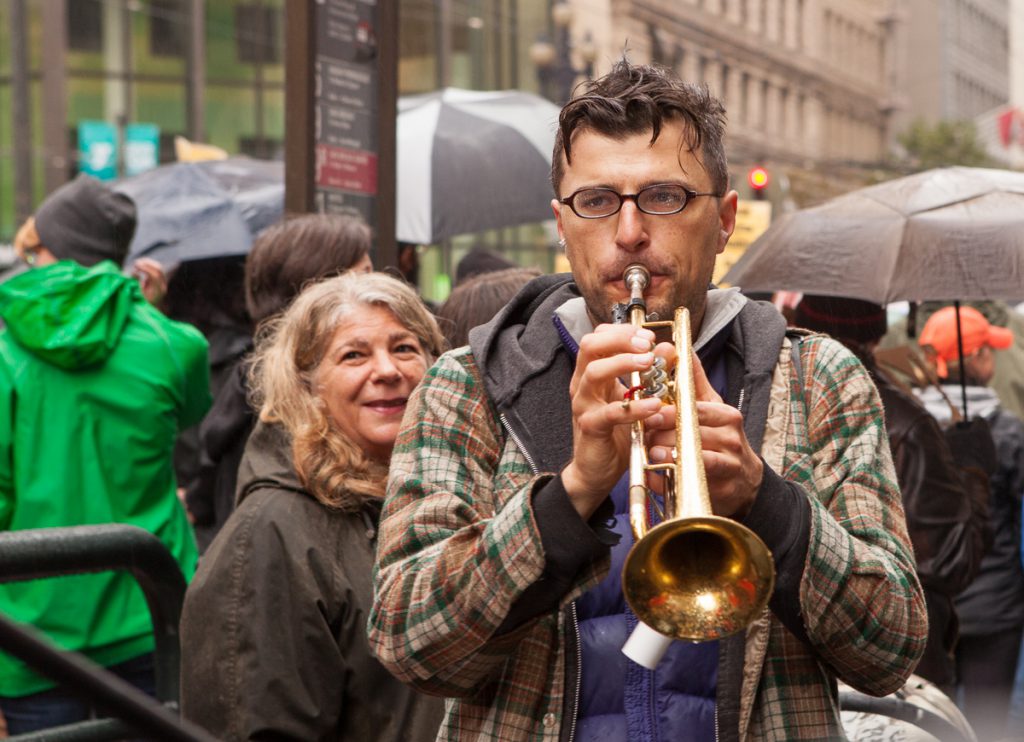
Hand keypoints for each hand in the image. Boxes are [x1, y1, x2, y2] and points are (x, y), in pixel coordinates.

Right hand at [130, 258, 167, 306]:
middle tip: (135, 263)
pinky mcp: (160, 280)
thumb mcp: (134, 294)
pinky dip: (148, 265)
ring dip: (147, 263)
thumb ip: (134, 283)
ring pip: (158, 267)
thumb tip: (134, 272)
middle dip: (147, 264)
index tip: (135, 267)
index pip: (154, 276)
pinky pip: (156, 269)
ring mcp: (163, 283)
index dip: (145, 269)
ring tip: (136, 264)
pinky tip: (139, 265)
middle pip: (158, 270)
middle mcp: (162, 287)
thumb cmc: (137, 302)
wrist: (145, 310)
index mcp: (157, 291)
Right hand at [561, 324, 671, 518]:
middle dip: (620, 339)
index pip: (598, 337)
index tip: (647, 336)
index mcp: (591, 374)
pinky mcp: (590, 427)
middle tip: (647, 344)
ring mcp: (584, 405)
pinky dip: (633, 407)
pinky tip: (653, 405)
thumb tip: (668, 349)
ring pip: (594, 372)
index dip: (622, 331)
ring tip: (650, 363)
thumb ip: (650, 375)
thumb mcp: (635, 399)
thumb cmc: (616, 433)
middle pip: (590, 346)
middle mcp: (583, 385)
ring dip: (624, 363)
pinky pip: (609, 412)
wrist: (596, 472)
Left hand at [648, 350, 762, 517]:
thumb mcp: (710, 406)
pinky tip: (656, 476)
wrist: (745, 481)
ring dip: (668, 454)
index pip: (695, 408)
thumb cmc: (720, 438)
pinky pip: (691, 482)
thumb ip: (691, 379)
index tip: (649, 408)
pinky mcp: (722, 489)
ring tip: (651, 451)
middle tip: (645, 430)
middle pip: (692, 431)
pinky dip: (671, 480)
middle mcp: (731, 438)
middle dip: (665, 431)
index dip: (670, 408)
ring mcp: (729, 464)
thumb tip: (675, 346)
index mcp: (725, 415)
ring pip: (694, 456)